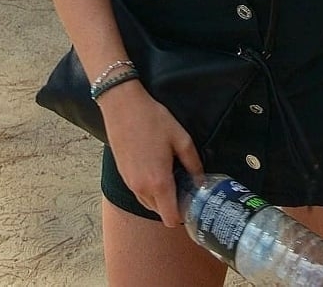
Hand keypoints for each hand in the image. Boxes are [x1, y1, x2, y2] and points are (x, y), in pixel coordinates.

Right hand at [97, 80, 203, 226]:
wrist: (122, 104)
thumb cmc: (152, 119)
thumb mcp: (180, 138)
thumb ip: (193, 163)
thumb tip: (201, 180)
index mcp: (158, 182)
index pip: (171, 219)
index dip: (183, 216)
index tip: (191, 202)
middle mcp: (141, 187)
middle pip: (160, 212)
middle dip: (172, 204)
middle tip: (182, 185)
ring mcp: (129, 181)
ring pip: (148, 202)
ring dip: (159, 196)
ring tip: (168, 174)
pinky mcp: (122, 173)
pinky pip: (138, 190)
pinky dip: (147, 187)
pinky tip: (154, 166)